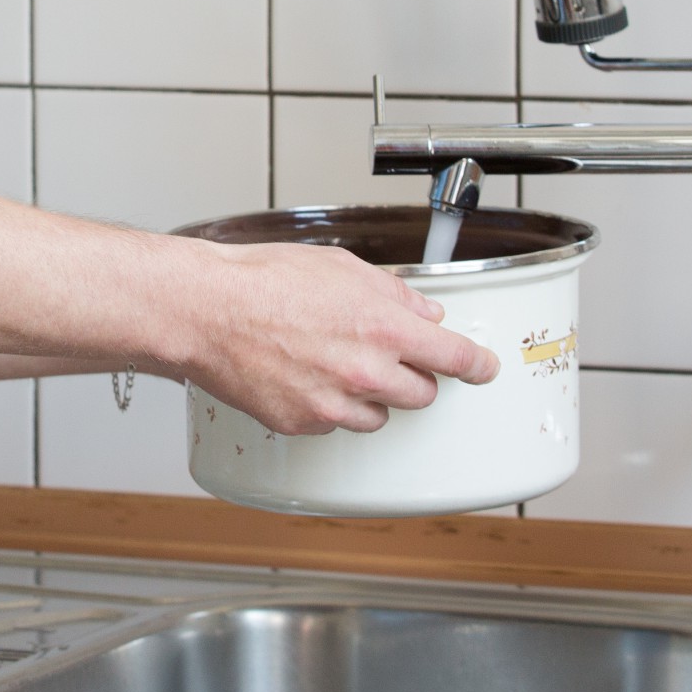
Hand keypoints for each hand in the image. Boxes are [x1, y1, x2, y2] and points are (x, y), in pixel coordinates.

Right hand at [183, 242, 497, 434]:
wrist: (207, 311)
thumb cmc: (263, 281)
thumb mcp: (340, 267)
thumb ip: (393, 294)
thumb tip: (423, 312)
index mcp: (383, 328)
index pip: (453, 356)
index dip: (476, 365)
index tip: (484, 369)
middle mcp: (366, 373)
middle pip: (422, 395)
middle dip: (413, 377)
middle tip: (387, 357)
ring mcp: (334, 405)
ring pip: (380, 416)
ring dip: (371, 396)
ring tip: (334, 363)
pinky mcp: (304, 424)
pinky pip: (335, 424)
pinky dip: (329, 406)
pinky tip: (304, 375)